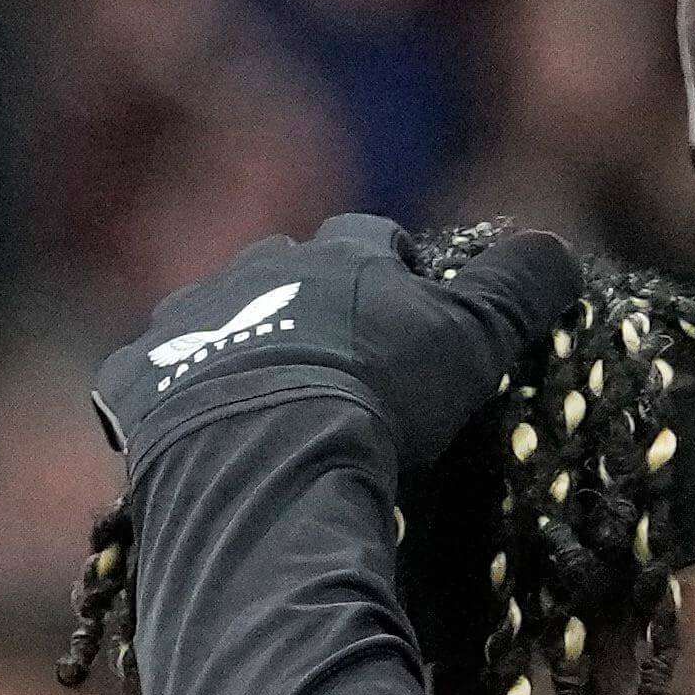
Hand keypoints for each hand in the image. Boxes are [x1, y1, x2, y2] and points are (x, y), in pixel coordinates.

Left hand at [91, 214, 581, 472]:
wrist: (265, 457)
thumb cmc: (381, 398)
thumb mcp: (475, 342)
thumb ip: (520, 288)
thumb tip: (557, 248)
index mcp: (341, 254)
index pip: (377, 238)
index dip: (400, 274)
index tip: (414, 316)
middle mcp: (258, 267)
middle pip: (292, 271)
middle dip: (314, 307)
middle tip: (341, 370)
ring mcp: (191, 319)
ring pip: (218, 317)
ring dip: (242, 349)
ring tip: (267, 410)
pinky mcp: (137, 378)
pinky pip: (149, 377)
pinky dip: (170, 399)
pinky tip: (195, 441)